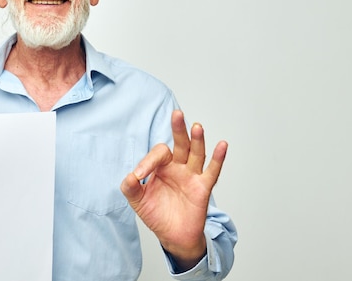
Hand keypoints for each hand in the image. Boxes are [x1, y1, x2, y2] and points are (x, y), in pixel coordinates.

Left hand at [120, 110, 226, 270]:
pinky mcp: (203, 187)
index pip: (158, 154)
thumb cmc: (156, 214)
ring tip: (197, 126)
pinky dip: (218, 158)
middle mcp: (178, 167)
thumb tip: (129, 176)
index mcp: (161, 166)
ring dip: (197, 140)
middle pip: (180, 144)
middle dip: (178, 129)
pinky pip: (212, 171)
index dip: (148, 162)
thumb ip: (130, 188)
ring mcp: (191, 175)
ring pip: (196, 153)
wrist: (173, 236)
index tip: (139, 176)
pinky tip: (222, 145)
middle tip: (177, 114)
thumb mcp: (138, 201)